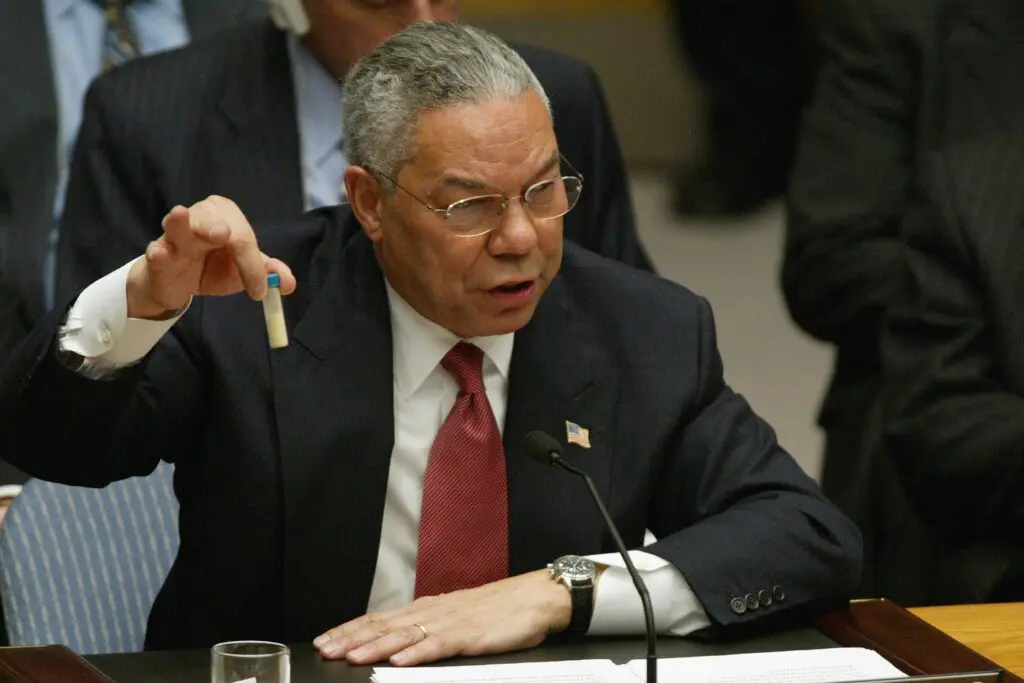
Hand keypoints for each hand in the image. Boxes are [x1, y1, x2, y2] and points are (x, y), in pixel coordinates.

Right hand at [126, 196, 295, 318]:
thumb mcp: (243, 270)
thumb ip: (266, 273)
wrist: (179, 283)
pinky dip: (159, 253)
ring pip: (177, 224)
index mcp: (226, 216)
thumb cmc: (213, 267)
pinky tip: (161, 254)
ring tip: (179, 215)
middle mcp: (200, 216)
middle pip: (212, 221)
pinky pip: (157, 251)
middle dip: (216, 226)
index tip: (259, 292)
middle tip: (224, 235)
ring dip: (180, 223)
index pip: (243, 237)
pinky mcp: (158, 253)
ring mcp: (175, 234)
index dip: (252, 264)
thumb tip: (288, 283)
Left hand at [314, 570, 571, 665]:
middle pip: (384, 625)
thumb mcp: (457, 618)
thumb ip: (429, 629)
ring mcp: (450, 622)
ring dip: (375, 646)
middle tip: (324, 649)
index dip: (351, 629)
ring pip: (404, 635)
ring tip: (351, 656)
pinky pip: (438, 644)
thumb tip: (400, 643)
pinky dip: (416, 653)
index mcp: (428, 608)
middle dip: (351, 638)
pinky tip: (399, 661)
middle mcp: (433, 611)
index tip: (325, 640)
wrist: (536, 597)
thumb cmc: (500, 611)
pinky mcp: (470, 634)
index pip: (380, 618)